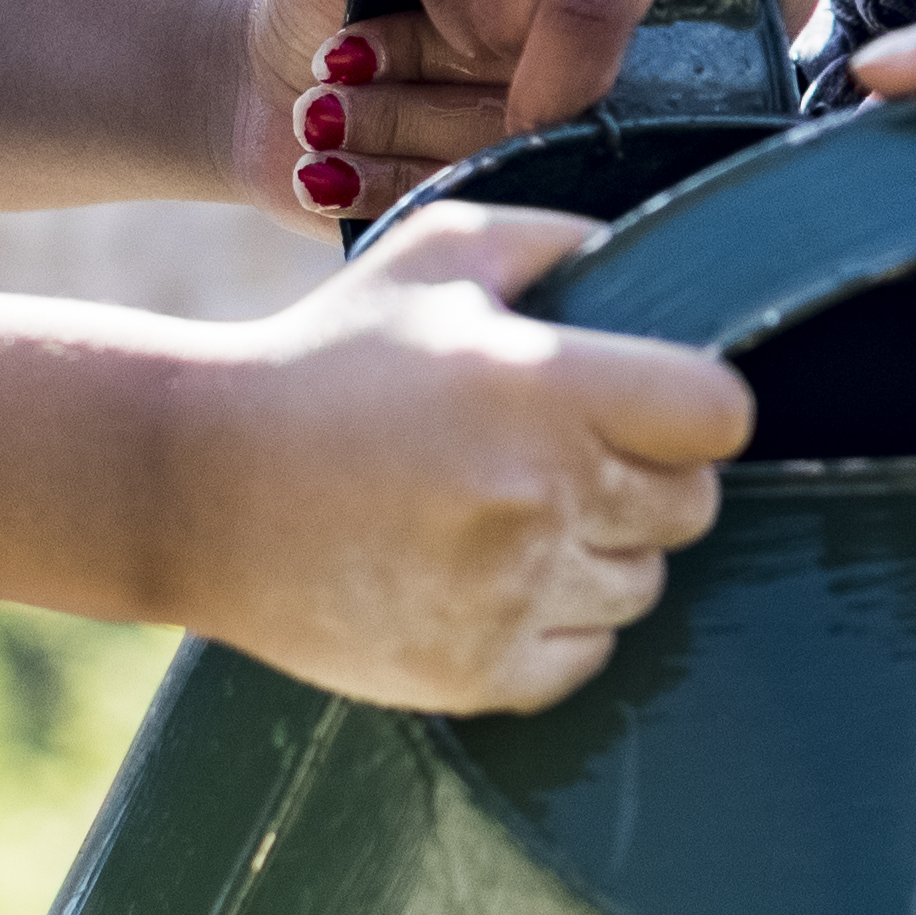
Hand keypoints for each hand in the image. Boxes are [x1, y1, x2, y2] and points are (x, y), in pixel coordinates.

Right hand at [154, 202, 747, 711]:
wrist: (196, 484)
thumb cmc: (329, 357)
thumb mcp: (440, 254)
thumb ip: (565, 241)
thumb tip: (668, 260)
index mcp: (541, 384)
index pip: (720, 416)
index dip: (693, 409)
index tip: (650, 406)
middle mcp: (538, 493)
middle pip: (694, 506)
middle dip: (646, 477)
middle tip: (563, 456)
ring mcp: (509, 593)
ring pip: (643, 584)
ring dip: (601, 551)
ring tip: (510, 513)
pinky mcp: (478, 673)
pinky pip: (588, 653)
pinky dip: (555, 623)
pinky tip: (487, 576)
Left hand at [249, 0, 515, 221]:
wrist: (263, 76)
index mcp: (527, 7)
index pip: (513, 36)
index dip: (432, 42)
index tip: (347, 43)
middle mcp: (532, 83)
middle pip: (502, 110)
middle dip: (402, 103)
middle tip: (323, 85)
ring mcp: (504, 154)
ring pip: (472, 166)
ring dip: (382, 139)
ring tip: (311, 120)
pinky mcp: (462, 208)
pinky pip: (441, 212)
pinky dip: (371, 192)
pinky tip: (316, 174)